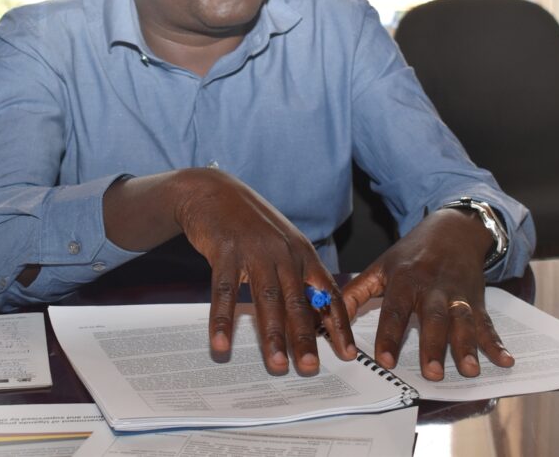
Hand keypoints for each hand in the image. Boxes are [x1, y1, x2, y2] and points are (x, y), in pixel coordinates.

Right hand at [175, 169, 357, 374]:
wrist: (212, 190)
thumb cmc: (249, 223)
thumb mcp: (281, 243)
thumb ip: (296, 275)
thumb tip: (311, 316)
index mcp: (302, 253)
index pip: (327, 293)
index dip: (338, 325)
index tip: (346, 353)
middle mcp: (283, 252)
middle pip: (298, 301)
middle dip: (306, 338)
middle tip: (310, 368)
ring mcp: (254, 251)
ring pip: (266, 299)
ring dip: (271, 335)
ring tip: (276, 364)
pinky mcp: (225, 251)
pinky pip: (224, 291)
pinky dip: (222, 320)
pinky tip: (221, 344)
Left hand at [341, 209, 513, 379]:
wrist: (452, 229)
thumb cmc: (411, 253)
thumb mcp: (381, 266)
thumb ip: (356, 292)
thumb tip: (327, 317)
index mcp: (405, 280)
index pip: (395, 310)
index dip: (389, 335)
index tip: (384, 360)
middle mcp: (433, 287)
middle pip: (433, 318)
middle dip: (433, 346)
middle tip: (432, 373)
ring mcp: (458, 294)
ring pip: (463, 321)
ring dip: (467, 346)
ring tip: (470, 370)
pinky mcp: (476, 301)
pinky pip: (488, 323)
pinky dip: (498, 343)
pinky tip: (506, 361)